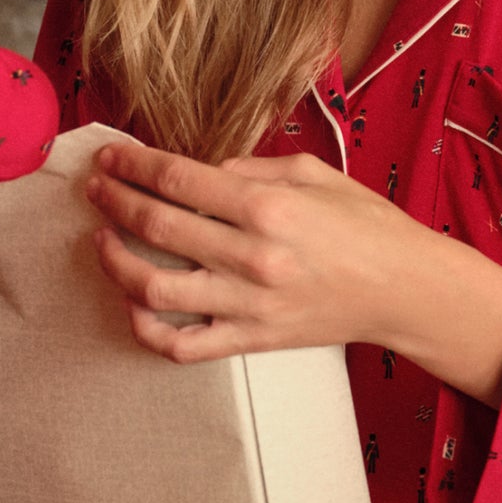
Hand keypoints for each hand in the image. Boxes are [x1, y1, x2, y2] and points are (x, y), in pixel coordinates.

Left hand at [85, 142, 501, 401]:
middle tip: (96, 188)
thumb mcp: (313, 174)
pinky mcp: (251, 340)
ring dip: (115, 262)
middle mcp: (253, 257)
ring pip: (154, 289)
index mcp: (269, 207)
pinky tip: (133, 304)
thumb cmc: (366, 227)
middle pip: (156, 227)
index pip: (178, 179)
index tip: (111, 156)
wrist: (405, 290)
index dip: (133, 164)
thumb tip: (201, 169)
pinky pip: (181, 346)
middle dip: (113, 201)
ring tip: (101, 241)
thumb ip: (251, 169)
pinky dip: (146, 329)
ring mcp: (249, 304)